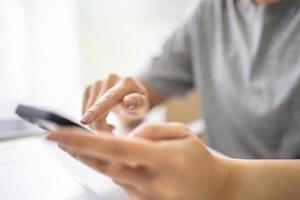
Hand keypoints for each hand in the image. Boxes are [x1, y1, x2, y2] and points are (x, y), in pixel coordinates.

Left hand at [47, 123, 230, 199]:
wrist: (214, 189)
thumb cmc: (199, 159)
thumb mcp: (182, 134)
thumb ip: (151, 132)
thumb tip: (127, 137)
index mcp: (161, 160)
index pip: (114, 148)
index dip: (83, 141)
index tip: (58, 135)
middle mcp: (149, 181)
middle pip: (104, 166)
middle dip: (77, 151)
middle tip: (56, 139)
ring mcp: (144, 196)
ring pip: (111, 173)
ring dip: (93, 158)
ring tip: (78, 145)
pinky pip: (120, 181)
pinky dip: (111, 167)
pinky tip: (111, 158)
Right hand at [82, 74, 149, 131]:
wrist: (129, 93)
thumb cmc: (137, 104)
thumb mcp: (143, 106)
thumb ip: (138, 103)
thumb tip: (127, 101)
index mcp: (126, 82)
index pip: (110, 98)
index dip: (97, 110)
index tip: (86, 121)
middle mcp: (110, 78)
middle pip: (97, 107)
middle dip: (100, 127)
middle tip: (112, 135)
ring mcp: (97, 82)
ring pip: (87, 110)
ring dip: (96, 125)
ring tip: (110, 127)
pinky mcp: (88, 88)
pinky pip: (83, 110)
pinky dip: (91, 120)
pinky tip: (102, 120)